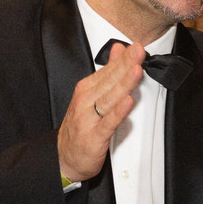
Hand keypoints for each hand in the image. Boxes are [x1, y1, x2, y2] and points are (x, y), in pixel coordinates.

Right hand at [57, 42, 144, 181]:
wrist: (63, 157)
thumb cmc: (81, 126)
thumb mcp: (92, 95)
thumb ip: (107, 72)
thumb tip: (119, 49)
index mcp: (86, 89)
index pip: (108, 70)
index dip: (123, 58)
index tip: (136, 47)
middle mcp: (86, 101)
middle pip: (109, 81)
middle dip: (125, 65)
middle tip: (139, 52)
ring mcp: (89, 119)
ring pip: (109, 98)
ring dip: (123, 84)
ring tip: (136, 71)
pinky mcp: (94, 137)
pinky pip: (108, 122)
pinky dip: (118, 112)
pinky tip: (128, 102)